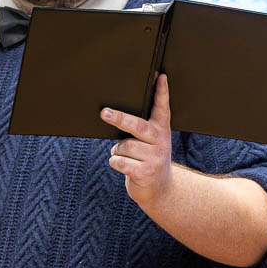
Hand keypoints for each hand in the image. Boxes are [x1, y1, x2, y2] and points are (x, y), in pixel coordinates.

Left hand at [102, 73, 174, 206]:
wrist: (161, 190)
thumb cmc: (149, 161)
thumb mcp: (152, 143)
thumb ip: (141, 128)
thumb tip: (111, 114)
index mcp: (161, 130)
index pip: (162, 108)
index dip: (161, 92)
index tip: (160, 76)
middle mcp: (160, 141)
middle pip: (137, 125)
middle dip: (119, 118)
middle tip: (104, 113)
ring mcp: (154, 157)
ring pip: (122, 146)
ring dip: (117, 152)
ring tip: (128, 158)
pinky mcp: (145, 172)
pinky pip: (119, 161)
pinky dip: (116, 163)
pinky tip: (125, 167)